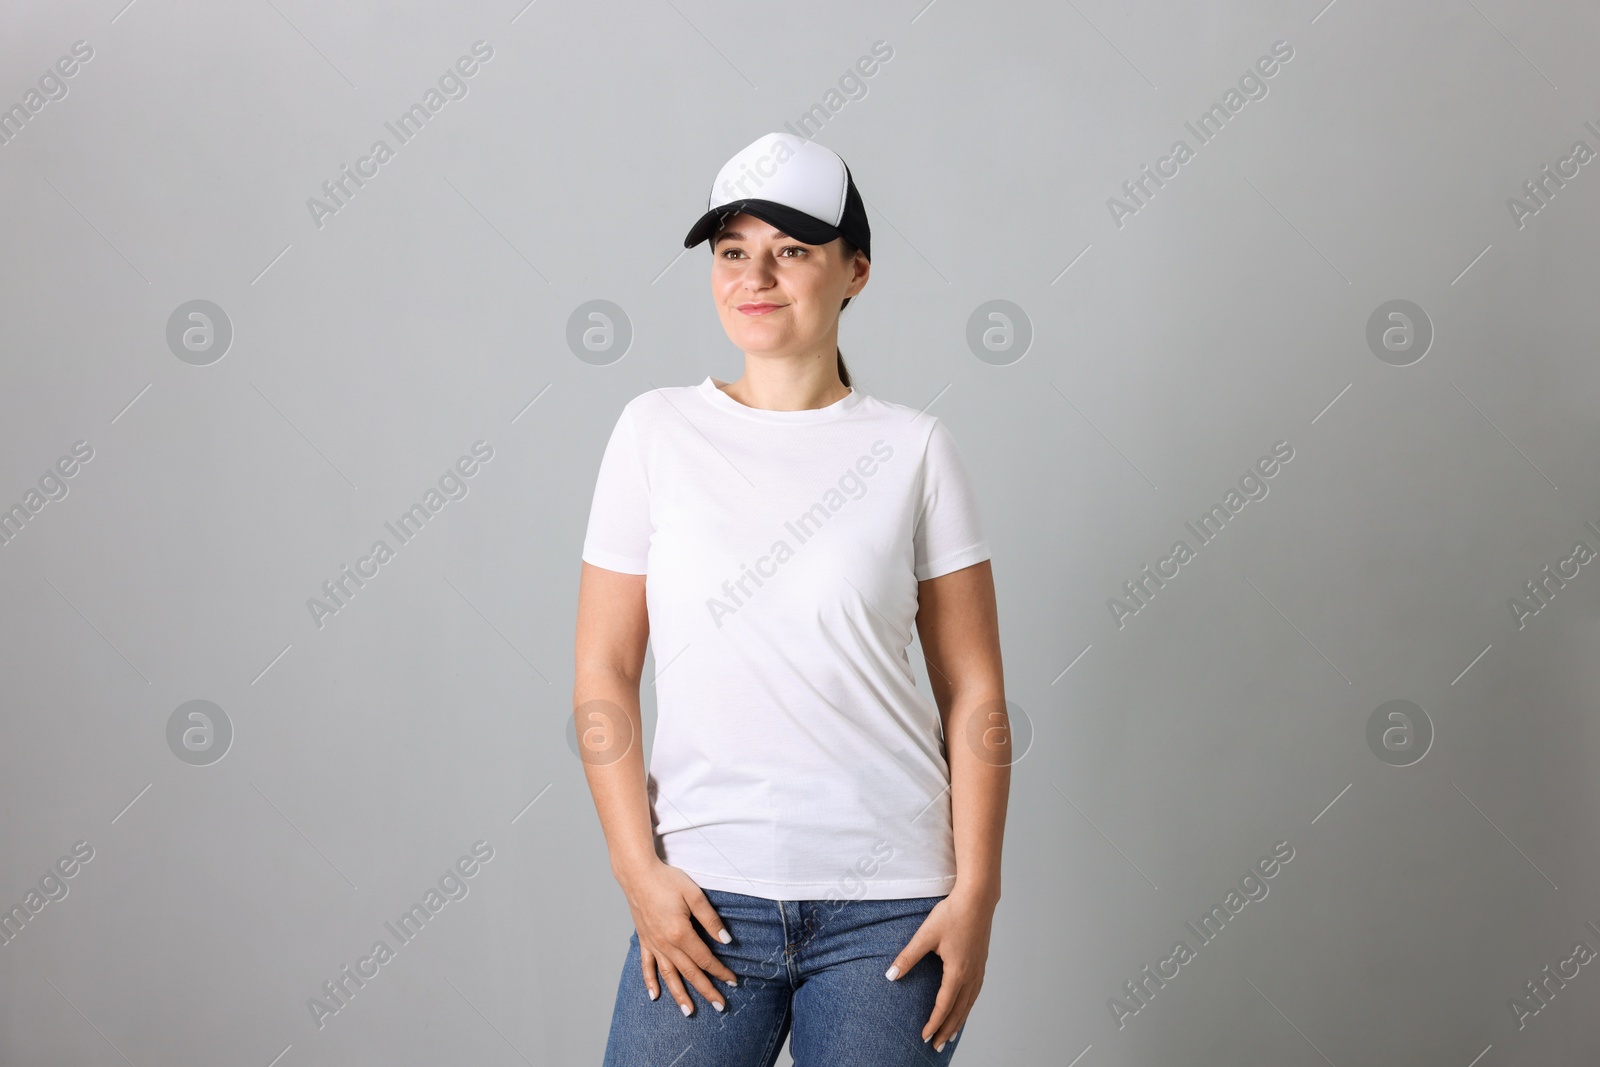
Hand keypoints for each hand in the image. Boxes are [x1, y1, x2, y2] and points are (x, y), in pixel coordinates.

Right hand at [615, 859, 739, 1015]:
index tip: (732, 981)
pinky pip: (646, 966)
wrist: (637, 873)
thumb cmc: (667, 880)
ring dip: (679, 995)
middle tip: (720, 1006)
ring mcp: (652, 944)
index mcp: (680, 933)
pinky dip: (650, 982)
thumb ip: (711, 920)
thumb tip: (726, 941)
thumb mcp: (694, 895)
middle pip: (689, 972)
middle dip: (706, 990)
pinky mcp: (643, 940)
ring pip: (668, 975)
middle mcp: (665, 943)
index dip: (720, 971)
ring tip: (689, 1012)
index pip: (704, 959)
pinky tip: (655, 995)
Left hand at [885, 887, 996, 1051]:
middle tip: (937, 1046)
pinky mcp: (981, 962)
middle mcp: (971, 974)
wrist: (978, 898)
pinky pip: (975, 993)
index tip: (924, 1036)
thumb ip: (908, 957)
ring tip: (951, 1035)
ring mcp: (979, 969)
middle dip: (947, 1030)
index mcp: (957, 971)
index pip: (944, 1005)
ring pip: (969, 1003)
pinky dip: (968, 1006)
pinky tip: (964, 1007)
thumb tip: (890, 976)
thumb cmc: (951, 914)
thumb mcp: (925, 935)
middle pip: (959, 1010)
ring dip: (959, 1021)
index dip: (933, 1023)